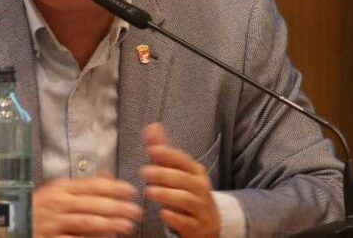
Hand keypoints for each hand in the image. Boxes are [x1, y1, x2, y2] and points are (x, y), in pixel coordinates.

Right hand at [33, 176, 142, 237]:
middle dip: (116, 207)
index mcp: (61, 188)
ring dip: (108, 224)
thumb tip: (108, 176)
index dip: (113, 188)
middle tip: (136, 210)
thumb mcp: (57, 192)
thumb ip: (83, 186)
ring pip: (85, 223)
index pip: (91, 186)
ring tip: (127, 226)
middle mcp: (57, 204)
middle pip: (91, 204)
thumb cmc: (38, 208)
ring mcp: (53, 223)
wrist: (9, 224)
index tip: (131, 191)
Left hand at [140, 123, 219, 237]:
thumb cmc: (187, 193)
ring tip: (149, 191)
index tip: (153, 150)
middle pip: (185, 180)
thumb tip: (152, 126)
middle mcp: (201, 189)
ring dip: (168, 195)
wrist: (208, 224)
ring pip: (186, 200)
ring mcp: (201, 209)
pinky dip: (176, 218)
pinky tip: (163, 214)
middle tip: (144, 172)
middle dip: (165, 175)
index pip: (184, 161)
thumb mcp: (176, 172)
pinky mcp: (197, 228)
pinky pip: (187, 223)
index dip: (169, 155)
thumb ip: (163, 151)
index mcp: (195, 172)